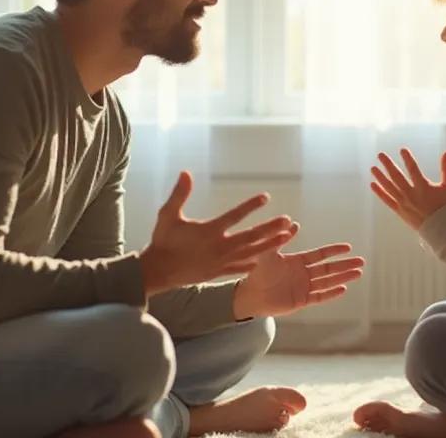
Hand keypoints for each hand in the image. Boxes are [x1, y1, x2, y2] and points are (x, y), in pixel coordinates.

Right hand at [140, 171, 295, 296]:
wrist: (158, 271)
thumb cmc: (163, 241)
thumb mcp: (167, 215)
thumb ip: (179, 194)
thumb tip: (186, 173)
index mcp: (209, 231)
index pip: (235, 216)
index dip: (251, 206)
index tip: (266, 197)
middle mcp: (220, 247)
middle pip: (251, 236)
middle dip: (270, 228)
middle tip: (287, 220)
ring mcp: (221, 262)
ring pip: (251, 253)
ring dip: (270, 244)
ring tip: (286, 237)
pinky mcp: (219, 272)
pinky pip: (241, 268)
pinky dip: (254, 264)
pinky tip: (266, 260)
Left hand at [233, 239, 365, 318]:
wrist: (250, 294)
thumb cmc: (257, 272)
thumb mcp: (268, 253)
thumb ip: (280, 239)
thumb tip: (292, 222)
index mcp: (298, 261)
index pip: (321, 255)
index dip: (334, 251)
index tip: (348, 247)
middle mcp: (304, 274)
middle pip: (329, 268)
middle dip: (345, 265)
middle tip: (362, 261)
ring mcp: (305, 287)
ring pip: (328, 282)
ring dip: (343, 277)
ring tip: (358, 273)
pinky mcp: (302, 300)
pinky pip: (319, 297)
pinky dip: (331, 293)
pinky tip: (343, 289)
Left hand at [370, 149, 445, 230]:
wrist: (441, 228)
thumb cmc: (445, 206)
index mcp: (423, 187)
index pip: (413, 170)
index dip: (408, 159)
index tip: (402, 150)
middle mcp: (411, 194)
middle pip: (397, 177)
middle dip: (388, 165)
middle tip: (380, 155)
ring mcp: (404, 203)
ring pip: (389, 187)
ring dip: (380, 177)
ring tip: (373, 168)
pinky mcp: (399, 211)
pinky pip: (387, 200)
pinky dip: (379, 192)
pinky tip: (373, 184)